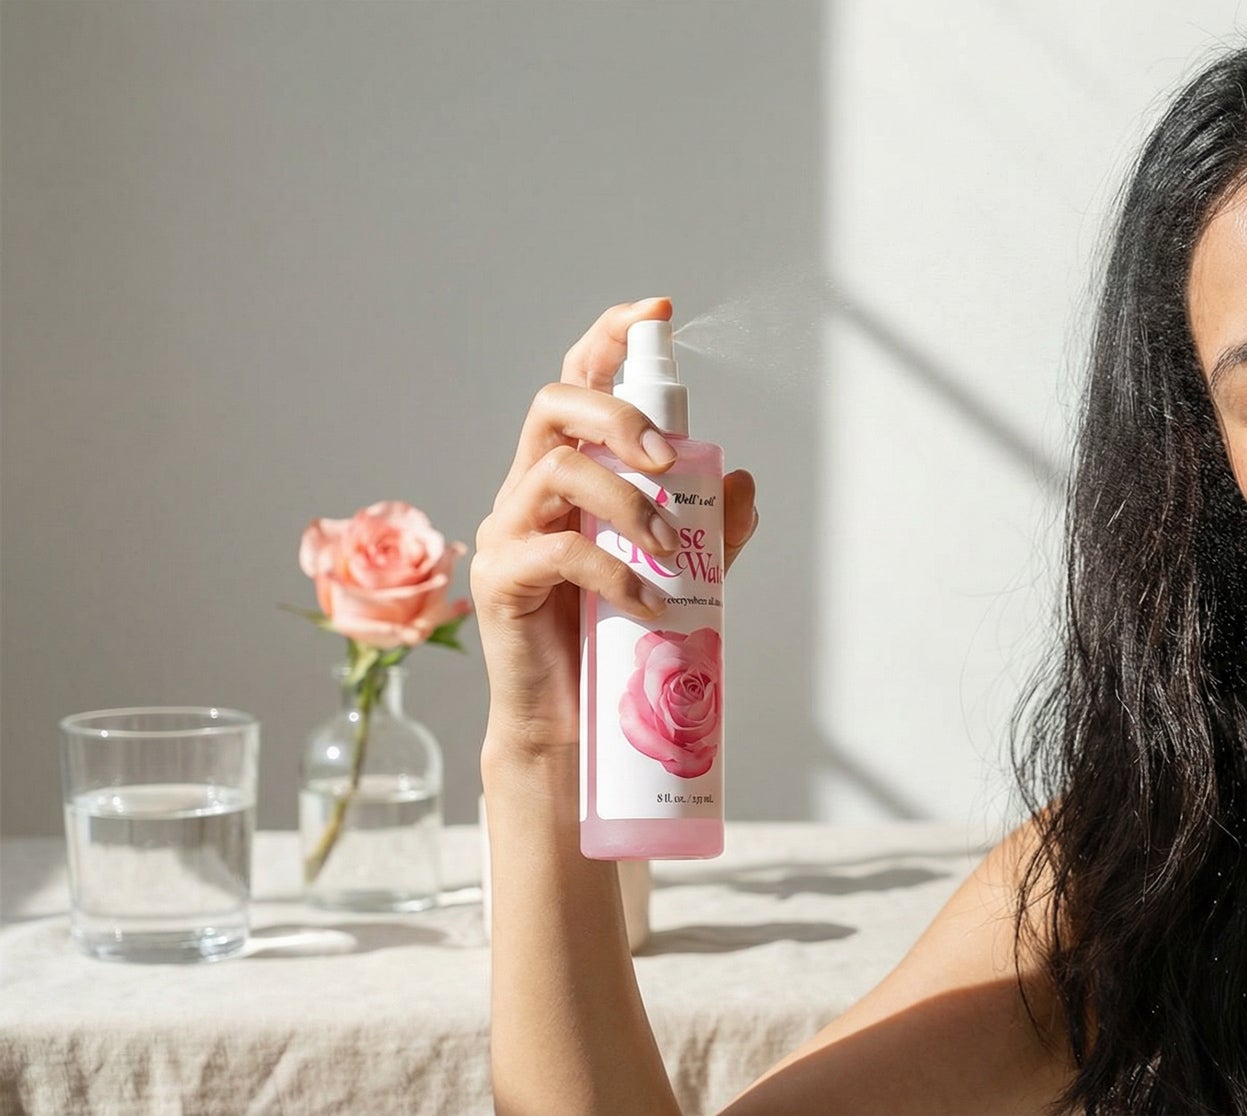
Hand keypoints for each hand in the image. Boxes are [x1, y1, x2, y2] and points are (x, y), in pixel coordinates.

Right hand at [470, 297, 757, 764]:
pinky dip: (616, 571)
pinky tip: (650, 602)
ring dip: (628, 502)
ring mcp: (507, 531)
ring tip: (669, 553)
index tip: (657, 312)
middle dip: (618, 414)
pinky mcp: (500, 579)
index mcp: (570, 473)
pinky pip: (558, 550)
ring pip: (558, 469)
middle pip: (554, 406)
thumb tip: (744, 483)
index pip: (578, 384)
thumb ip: (707, 529)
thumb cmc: (614, 640)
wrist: (571, 726)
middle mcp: (530, 489)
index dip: (610, 339)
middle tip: (667, 459)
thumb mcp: (678, 574)